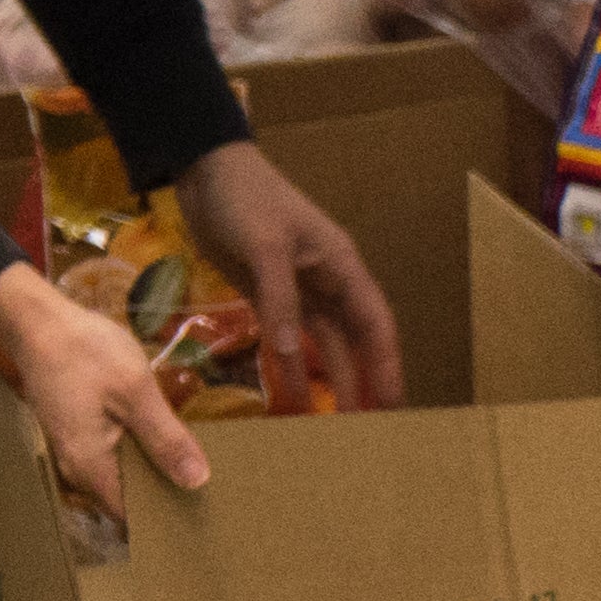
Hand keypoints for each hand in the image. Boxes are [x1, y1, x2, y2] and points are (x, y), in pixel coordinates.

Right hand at [0, 260, 205, 514]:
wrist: (36, 322)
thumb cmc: (84, 353)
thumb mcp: (135, 390)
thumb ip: (165, 438)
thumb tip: (197, 482)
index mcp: (91, 466)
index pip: (132, 517)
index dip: (167, 519)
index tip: (205, 515)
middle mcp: (77, 468)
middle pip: (126, 500)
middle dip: (164, 497)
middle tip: (213, 489)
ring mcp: (74, 450)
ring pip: (120, 478)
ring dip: (152, 473)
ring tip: (195, 464)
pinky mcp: (76, 432)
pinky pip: (112, 458)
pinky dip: (138, 454)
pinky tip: (163, 438)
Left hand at [171, 138, 407, 412]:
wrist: (203, 170)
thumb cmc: (245, 199)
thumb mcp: (265, 247)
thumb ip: (281, 301)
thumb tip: (297, 356)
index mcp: (343, 267)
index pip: (376, 326)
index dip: (388, 366)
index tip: (396, 406)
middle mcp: (328, 283)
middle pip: (354, 342)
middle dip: (363, 382)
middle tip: (369, 429)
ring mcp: (298, 289)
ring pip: (322, 343)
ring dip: (328, 379)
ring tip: (333, 423)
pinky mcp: (266, 292)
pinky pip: (286, 335)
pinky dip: (290, 363)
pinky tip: (289, 391)